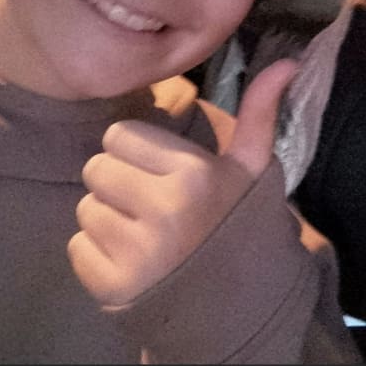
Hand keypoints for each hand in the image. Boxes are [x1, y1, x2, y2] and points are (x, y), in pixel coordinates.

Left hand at [67, 58, 297, 306]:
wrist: (238, 304)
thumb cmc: (240, 222)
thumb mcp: (252, 167)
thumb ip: (260, 112)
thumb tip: (287, 61)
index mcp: (193, 175)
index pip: (119, 135)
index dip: (138, 150)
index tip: (162, 170)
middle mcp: (162, 212)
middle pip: (96, 169)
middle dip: (119, 182)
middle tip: (151, 202)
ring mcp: (135, 253)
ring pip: (85, 208)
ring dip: (108, 218)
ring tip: (144, 232)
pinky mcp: (111, 288)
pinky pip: (77, 247)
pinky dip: (98, 254)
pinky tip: (133, 260)